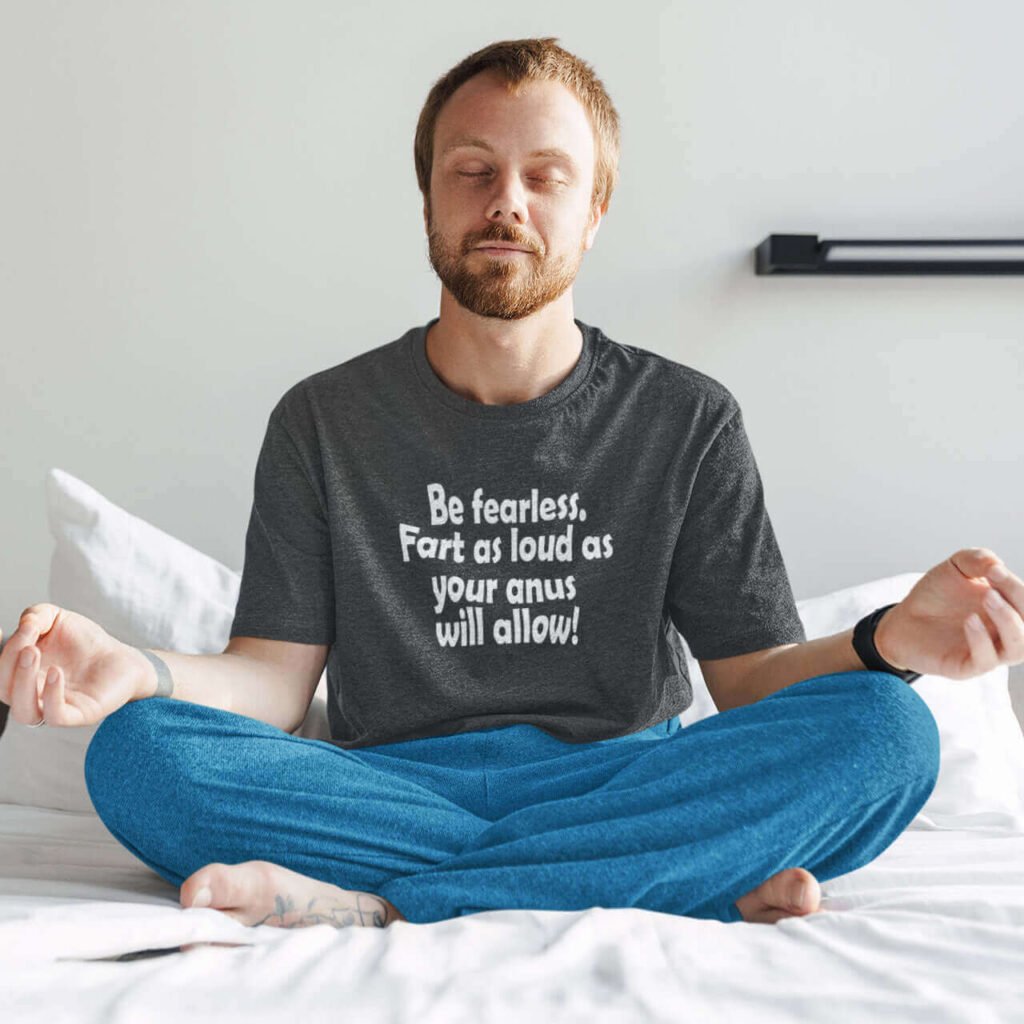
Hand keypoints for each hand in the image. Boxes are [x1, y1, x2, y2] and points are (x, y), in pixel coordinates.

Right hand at [0, 604, 147, 727]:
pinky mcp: (79, 714)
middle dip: (8, 664)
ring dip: (22, 683)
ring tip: (33, 653)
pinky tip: (56, 673)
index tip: (1, 630)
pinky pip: (55, 716)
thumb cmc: (85, 641)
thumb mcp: (57, 619)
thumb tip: (25, 624)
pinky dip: (50, 697)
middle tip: (28, 644)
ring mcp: (54, 707)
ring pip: (24, 712)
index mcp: (21, 675)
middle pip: (5, 690)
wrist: (122, 656)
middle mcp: (32, 695)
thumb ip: (36, 615)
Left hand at [874, 548, 1023, 680]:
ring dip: (1008, 621)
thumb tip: (997, 564)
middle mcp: (1005, 633)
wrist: (902, 619)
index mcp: (1009, 609)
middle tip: (993, 581)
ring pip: (1018, 648)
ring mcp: (989, 652)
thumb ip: (977, 560)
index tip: (992, 569)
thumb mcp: (956, 568)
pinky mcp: (966, 667)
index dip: (1015, 585)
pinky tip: (969, 620)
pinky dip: (982, 640)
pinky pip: (985, 661)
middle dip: (1019, 599)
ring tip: (987, 597)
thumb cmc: (936, 595)